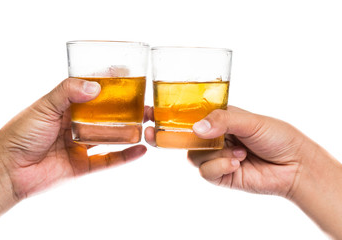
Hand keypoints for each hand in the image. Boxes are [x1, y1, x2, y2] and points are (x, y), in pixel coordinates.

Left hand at [0, 78, 146, 200]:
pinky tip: (140, 149)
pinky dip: (125, 155)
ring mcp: (82, 145)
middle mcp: (77, 124)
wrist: (9, 170)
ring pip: (111, 136)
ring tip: (148, 122)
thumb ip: (67, 93)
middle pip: (107, 115)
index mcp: (67, 107)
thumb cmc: (20, 134)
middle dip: (127, 109)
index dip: (111, 85)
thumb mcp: (44, 106)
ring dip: (130, 130)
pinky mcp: (84, 165)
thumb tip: (95, 87)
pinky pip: (109, 160)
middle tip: (145, 103)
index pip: (94, 93)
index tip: (129, 76)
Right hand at [145, 106, 308, 197]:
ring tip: (239, 151)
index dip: (169, 114)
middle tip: (153, 132)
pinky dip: (219, 166)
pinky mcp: (220, 174)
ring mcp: (215, 156)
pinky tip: (237, 162)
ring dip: (214, 153)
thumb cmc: (276, 136)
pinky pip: (205, 171)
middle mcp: (214, 137)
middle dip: (168, 136)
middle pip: (183, 137)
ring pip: (192, 155)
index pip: (189, 114)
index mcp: (219, 119)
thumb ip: (222, 120)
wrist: (294, 165)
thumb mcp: (249, 120)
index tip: (150, 111)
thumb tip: (196, 127)